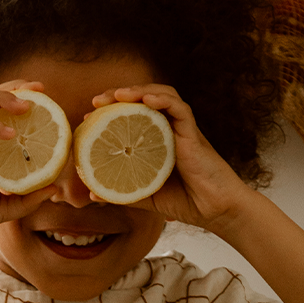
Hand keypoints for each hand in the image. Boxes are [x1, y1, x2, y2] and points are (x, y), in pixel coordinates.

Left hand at [87, 84, 255, 232]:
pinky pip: (180, 109)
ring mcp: (182, 130)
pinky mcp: (194, 134)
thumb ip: (122, 193)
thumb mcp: (146, 196)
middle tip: (96, 101)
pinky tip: (146, 100)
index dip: (112, 110)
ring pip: (162, 96)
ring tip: (117, 94)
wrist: (213, 211)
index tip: (90, 116)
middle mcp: (169, 129)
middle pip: (145, 99)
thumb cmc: (185, 201)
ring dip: (139, 91)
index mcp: (157, 139)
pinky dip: (163, 100)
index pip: (133, 114)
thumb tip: (92, 195)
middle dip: (120, 94)